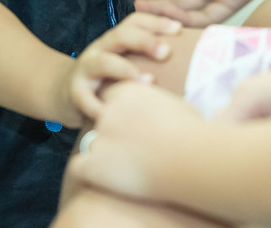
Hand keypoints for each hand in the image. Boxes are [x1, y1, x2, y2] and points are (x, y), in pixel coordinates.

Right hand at [61, 13, 182, 123]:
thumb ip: (148, 57)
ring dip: (126, 70)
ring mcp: (86, 68)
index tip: (180, 30)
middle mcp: (101, 48)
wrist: (62, 91)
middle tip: (166, 52)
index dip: (157, 22)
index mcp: (116, 39)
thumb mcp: (125, 61)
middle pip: (121, 36)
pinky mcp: (74, 91)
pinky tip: (111, 113)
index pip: (135, 22)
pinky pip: (84, 97)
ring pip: (103, 62)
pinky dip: (97, 105)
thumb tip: (190, 53)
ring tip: (148, 81)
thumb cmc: (106, 78)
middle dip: (145, 41)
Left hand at [67, 81, 205, 200]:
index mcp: (127, 93)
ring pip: (92, 146)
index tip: (133, 128)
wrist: (187, 156)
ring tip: (126, 167)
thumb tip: (169, 111)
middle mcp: (108, 111)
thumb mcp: (176, 108)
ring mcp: (98, 137)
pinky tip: (106, 178)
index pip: (110, 99)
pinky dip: (89, 174)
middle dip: (112, 135)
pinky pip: (79, 168)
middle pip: (100, 122)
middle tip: (132, 150)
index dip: (120, 115)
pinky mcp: (92, 165)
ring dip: (105, 156)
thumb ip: (160, 106)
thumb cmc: (191, 133)